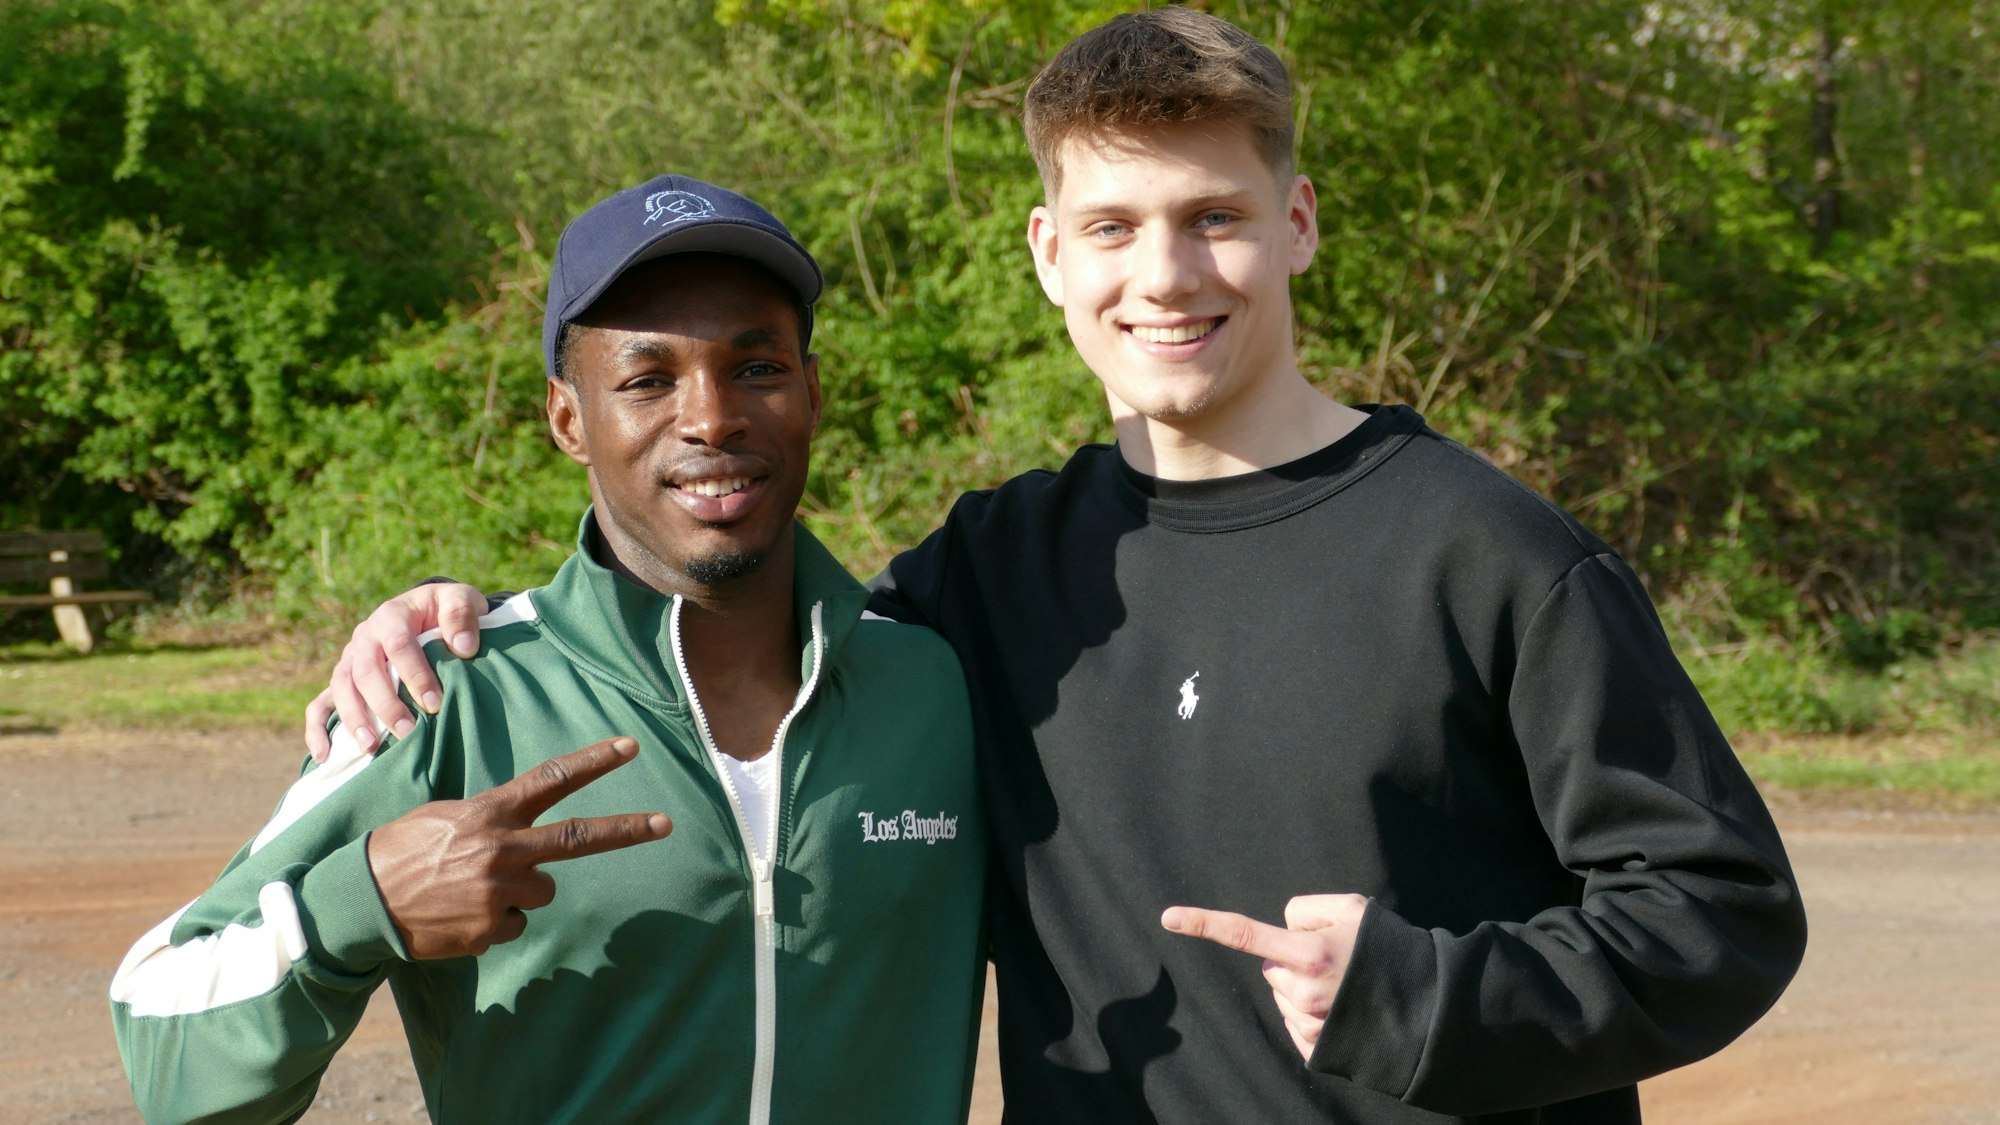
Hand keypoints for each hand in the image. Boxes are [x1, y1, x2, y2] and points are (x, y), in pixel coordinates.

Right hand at [303, 581, 491, 761]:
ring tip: (371, 747)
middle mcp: (364, 637)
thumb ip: (462, 614)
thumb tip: (464, 648)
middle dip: (385, 705)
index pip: (398, 644)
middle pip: (365, 672)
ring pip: (341, 689)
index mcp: (392, 616)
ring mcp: (350, 659)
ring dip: (354, 719)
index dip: (414, 675)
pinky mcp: (343, 680)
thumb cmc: (447, 610)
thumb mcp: (461, 599)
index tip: (434, 703)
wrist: (429, 611)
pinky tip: (324, 755)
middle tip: (408, 732)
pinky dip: (317, 729)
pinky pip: (320, 704)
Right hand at [367, 737, 671, 958]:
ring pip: (542, 891)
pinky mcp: (490, 928)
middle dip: (627, 830)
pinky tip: (460, 915)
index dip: (593, 761)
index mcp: (489, 812)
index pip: (551, 779)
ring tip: (471, 889)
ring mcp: (499, 890)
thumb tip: (522, 824)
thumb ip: (490, 817)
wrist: (360, 901)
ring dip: (518, 892)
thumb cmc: (401, 850)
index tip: (629, 747)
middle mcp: (502, 848)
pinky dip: (494, 923)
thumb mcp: (445, 815)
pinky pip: (513, 925)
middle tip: (666, 823)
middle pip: (578, 837)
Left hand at [1162, 893, 1368, 1059]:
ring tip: (1343, 985)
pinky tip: (1340, 1009)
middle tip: (1334, 959)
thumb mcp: (1351, 908)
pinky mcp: (1313, 1048)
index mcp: (1307, 953)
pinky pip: (1293, 1021)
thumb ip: (1305, 909)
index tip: (1168, 917)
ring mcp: (1307, 1023)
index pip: (1244, 933)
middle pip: (1271, 965)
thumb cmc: (1387, 948)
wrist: (1427, 1004)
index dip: (1204, 923)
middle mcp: (1301, 991)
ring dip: (1300, 986)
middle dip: (1292, 959)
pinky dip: (1309, 1013)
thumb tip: (1281, 928)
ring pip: (1281, 994)